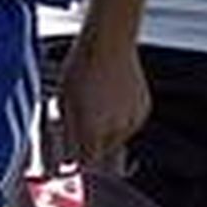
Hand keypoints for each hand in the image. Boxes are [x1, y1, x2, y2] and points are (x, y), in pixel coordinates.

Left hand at [54, 33, 150, 167]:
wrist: (109, 43)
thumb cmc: (80, 67)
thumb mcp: (63, 103)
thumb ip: (67, 133)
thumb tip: (66, 155)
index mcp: (92, 130)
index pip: (86, 162)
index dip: (77, 161)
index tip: (71, 158)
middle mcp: (115, 130)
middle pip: (103, 155)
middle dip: (92, 148)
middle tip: (82, 130)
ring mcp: (132, 120)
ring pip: (117, 141)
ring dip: (106, 134)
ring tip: (97, 108)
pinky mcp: (143, 110)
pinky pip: (129, 125)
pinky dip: (120, 120)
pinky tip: (110, 100)